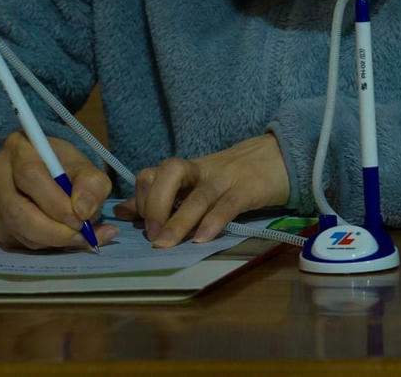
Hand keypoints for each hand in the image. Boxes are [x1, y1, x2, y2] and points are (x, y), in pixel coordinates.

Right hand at [0, 132, 117, 249]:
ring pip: (17, 230)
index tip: (81, 218)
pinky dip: (46, 246)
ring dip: (52, 240)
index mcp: (19, 147)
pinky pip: (18, 242)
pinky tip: (65, 238)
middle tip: (82, 236)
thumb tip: (83, 211)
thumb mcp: (86, 167)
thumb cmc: (65, 166)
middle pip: (17, 210)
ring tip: (81, 237)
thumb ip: (92, 184)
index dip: (56, 202)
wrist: (48, 172)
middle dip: (54, 230)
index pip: (30, 175)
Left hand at [113, 133, 289, 247]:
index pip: (152, 173)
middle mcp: (201, 171)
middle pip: (170, 171)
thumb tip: (121, 210)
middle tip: (152, 235)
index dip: (139, 198)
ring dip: (179, 220)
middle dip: (154, 203)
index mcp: (186, 171)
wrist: (279, 157)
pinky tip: (202, 239)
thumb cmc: (233, 176)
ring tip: (165, 244)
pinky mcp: (249, 189)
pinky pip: (228, 204)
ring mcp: (226, 178)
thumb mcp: (195, 183)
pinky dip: (213, 221)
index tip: (137, 225)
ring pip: (199, 193)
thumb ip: (161, 196)